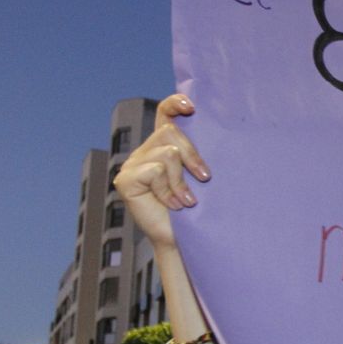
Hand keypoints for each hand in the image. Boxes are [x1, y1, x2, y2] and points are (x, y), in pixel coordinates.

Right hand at [113, 93, 212, 250]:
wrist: (186, 240)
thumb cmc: (197, 209)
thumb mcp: (200, 176)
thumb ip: (199, 153)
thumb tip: (218, 129)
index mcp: (163, 146)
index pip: (165, 113)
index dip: (175, 103)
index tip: (192, 107)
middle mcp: (146, 151)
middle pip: (170, 132)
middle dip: (192, 155)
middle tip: (205, 178)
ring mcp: (132, 165)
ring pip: (166, 153)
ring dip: (182, 179)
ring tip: (187, 200)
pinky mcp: (125, 180)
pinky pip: (155, 171)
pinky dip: (169, 189)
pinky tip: (174, 204)